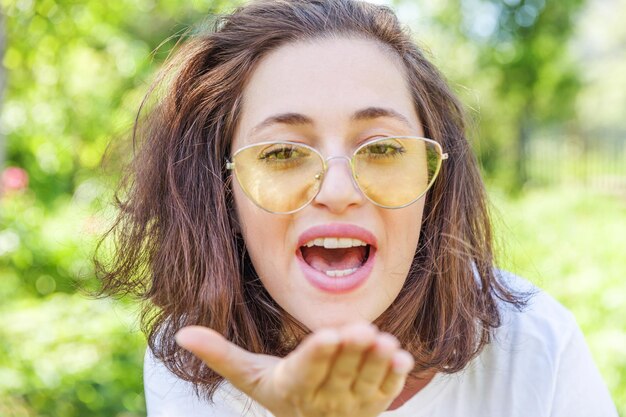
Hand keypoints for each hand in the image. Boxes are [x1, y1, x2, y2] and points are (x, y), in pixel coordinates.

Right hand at [175, 322, 413, 416]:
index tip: (327, 335)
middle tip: (361, 328)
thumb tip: (182, 334)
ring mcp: (353, 403)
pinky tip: (401, 356)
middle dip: (350, 351)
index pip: (304, 370)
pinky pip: (387, 390)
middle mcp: (323, 399)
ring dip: (375, 361)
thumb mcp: (251, 377)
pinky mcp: (376, 403)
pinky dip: (395, 375)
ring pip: (365, 380)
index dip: (317, 354)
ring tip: (382, 340)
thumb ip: (221, 355)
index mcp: (292, 387)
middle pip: (338, 371)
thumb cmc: (281, 393)